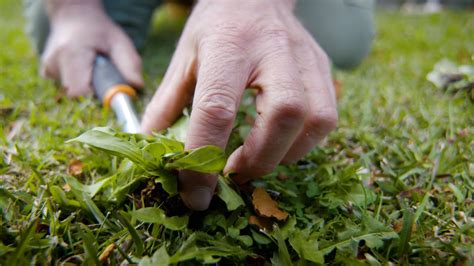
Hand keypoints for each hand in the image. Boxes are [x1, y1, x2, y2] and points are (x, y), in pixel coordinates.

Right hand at [41, 1, 142, 96]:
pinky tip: (82, 69)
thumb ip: (130, 64)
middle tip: (103, 76)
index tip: (108, 92)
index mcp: (72, 54)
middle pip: (77, 96)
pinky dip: (78, 83)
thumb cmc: (99, 30)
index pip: (80, 91)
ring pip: (72, 93)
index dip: (96, 97)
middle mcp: (55, 63)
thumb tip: (137, 86)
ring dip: (87, 87)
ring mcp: (48, 69)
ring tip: (92, 68)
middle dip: (94, 92)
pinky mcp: (47, 73)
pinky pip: (66, 88)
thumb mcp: (120, 42)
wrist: (73, 16)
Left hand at [142, 0, 337, 209]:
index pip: (218, 108)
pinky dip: (303, 144)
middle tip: (232, 173)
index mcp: (228, 45)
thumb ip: (167, 103)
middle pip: (284, 113)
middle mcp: (274, 49)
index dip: (204, 157)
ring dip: (283, 154)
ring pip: (315, 119)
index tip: (195, 192)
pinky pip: (327, 117)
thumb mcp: (184, 57)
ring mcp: (305, 57)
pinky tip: (278, 143)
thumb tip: (151, 147)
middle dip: (258, 158)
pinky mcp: (322, 67)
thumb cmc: (216, 26)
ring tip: (254, 160)